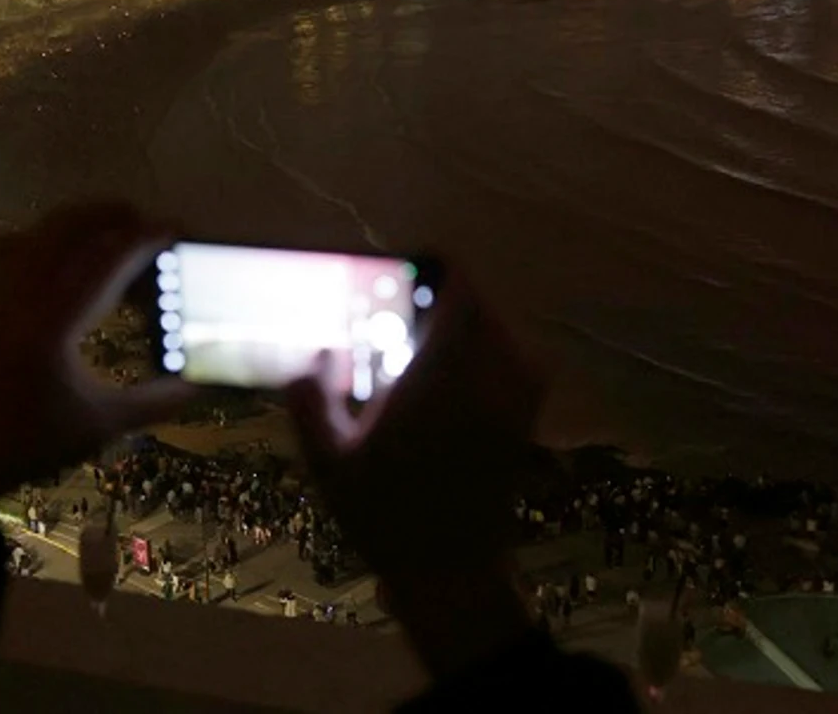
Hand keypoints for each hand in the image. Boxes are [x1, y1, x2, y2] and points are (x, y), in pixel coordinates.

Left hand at [0, 204, 190, 550]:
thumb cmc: (36, 443)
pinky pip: (11, 249)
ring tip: (115, 234)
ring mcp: (0, 297)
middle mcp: (22, 300)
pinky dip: (43, 239)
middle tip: (151, 229)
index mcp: (53, 327)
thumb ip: (158, 400)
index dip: (144, 240)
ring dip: (79, 224)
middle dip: (113, 218)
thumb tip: (205, 382)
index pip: (104, 263)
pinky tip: (66, 257)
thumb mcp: (105, 424)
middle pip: (67, 230)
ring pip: (37, 233)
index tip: (177, 228)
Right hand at [285, 278, 544, 675]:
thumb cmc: (384, 517)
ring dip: (461, 325)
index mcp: (444, 377)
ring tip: (417, 343)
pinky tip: (443, 378)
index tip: (396, 268)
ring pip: (497, 328)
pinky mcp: (525, 417)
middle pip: (478, 302)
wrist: (451, 572)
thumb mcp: (328, 461)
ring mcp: (516, 398)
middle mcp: (491, 377)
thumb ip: (312, 397)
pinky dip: (482, 352)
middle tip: (395, 308)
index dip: (431, 265)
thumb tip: (319, 351)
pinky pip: (512, 359)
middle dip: (438, 296)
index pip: (458, 287)